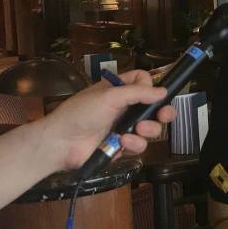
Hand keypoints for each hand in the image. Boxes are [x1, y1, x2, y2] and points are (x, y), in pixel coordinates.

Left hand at [41, 69, 177, 170]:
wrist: (62, 142)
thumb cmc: (81, 113)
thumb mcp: (109, 96)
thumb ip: (138, 93)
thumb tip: (163, 91)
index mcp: (119, 90)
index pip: (143, 82)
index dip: (150, 86)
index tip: (152, 93)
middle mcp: (124, 107)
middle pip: (154, 108)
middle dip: (162, 112)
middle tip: (165, 115)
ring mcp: (124, 127)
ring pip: (151, 128)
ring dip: (148, 130)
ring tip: (138, 130)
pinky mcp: (123, 146)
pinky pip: (140, 145)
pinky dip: (135, 144)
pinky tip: (124, 142)